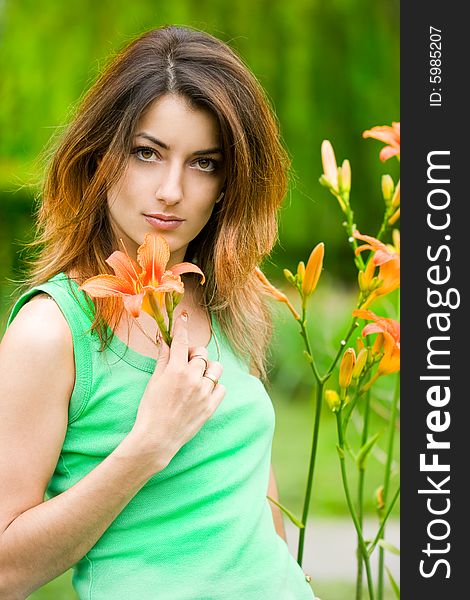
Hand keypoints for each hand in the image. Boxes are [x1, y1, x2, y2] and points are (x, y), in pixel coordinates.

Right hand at [128, 312, 224, 472]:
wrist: (157, 439)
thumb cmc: (150, 410)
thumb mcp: (153, 382)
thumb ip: (163, 360)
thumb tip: (165, 341)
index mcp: (175, 370)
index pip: (181, 341)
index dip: (182, 327)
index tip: (183, 316)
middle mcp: (192, 378)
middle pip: (201, 353)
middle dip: (194, 355)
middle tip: (186, 362)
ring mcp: (204, 392)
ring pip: (215, 369)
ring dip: (207, 369)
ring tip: (197, 378)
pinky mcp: (211, 406)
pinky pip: (222, 388)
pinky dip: (215, 386)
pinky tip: (204, 391)